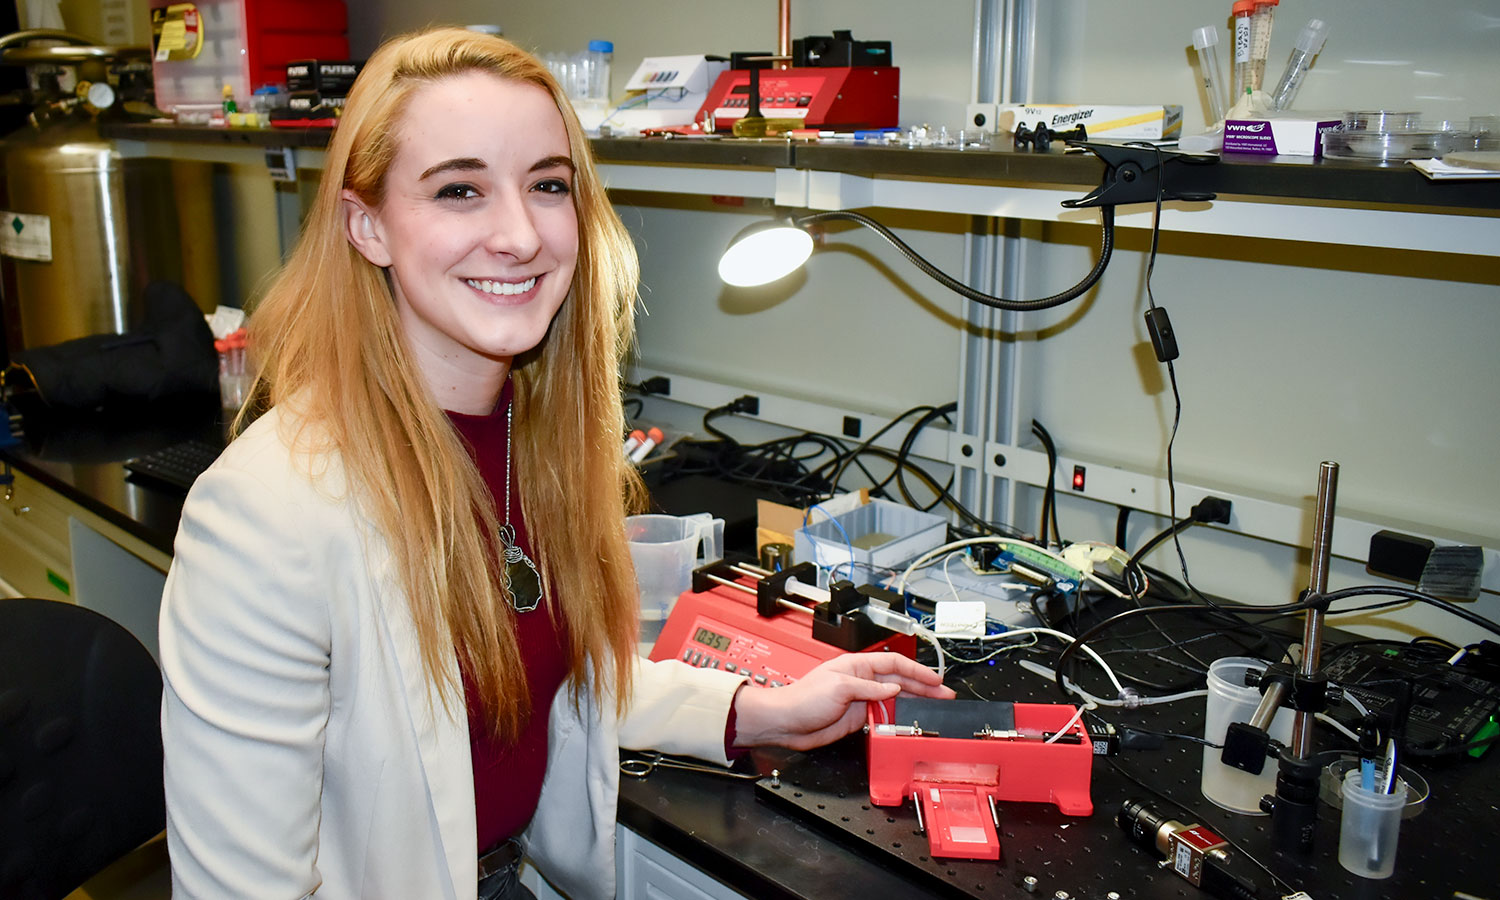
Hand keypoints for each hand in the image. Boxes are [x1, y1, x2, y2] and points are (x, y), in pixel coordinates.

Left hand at [730, 652, 954, 750]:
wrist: (787, 723)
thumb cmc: (803, 699)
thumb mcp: (840, 687)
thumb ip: (870, 689)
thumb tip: (895, 688)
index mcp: (857, 666)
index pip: (894, 664)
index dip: (917, 671)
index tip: (935, 679)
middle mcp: (861, 681)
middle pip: (900, 681)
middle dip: (924, 687)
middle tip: (944, 695)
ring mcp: (861, 700)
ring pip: (896, 699)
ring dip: (916, 703)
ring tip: (936, 708)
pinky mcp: (858, 718)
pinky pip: (885, 716)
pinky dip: (899, 719)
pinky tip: (911, 722)